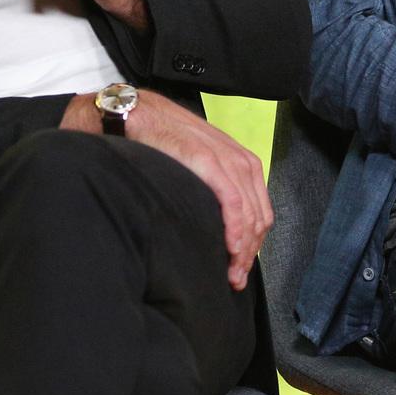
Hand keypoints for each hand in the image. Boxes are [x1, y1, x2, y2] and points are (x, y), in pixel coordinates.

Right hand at [82, 89, 271, 288]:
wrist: (136, 115)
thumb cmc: (160, 143)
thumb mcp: (195, 166)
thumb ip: (211, 188)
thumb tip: (214, 227)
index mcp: (241, 162)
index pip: (259, 211)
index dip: (253, 244)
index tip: (239, 268)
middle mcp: (240, 160)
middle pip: (259, 217)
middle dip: (249, 253)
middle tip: (235, 279)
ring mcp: (226, 159)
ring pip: (249, 214)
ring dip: (243, 248)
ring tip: (231, 273)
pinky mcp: (209, 161)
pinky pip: (232, 201)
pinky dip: (235, 228)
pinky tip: (231, 248)